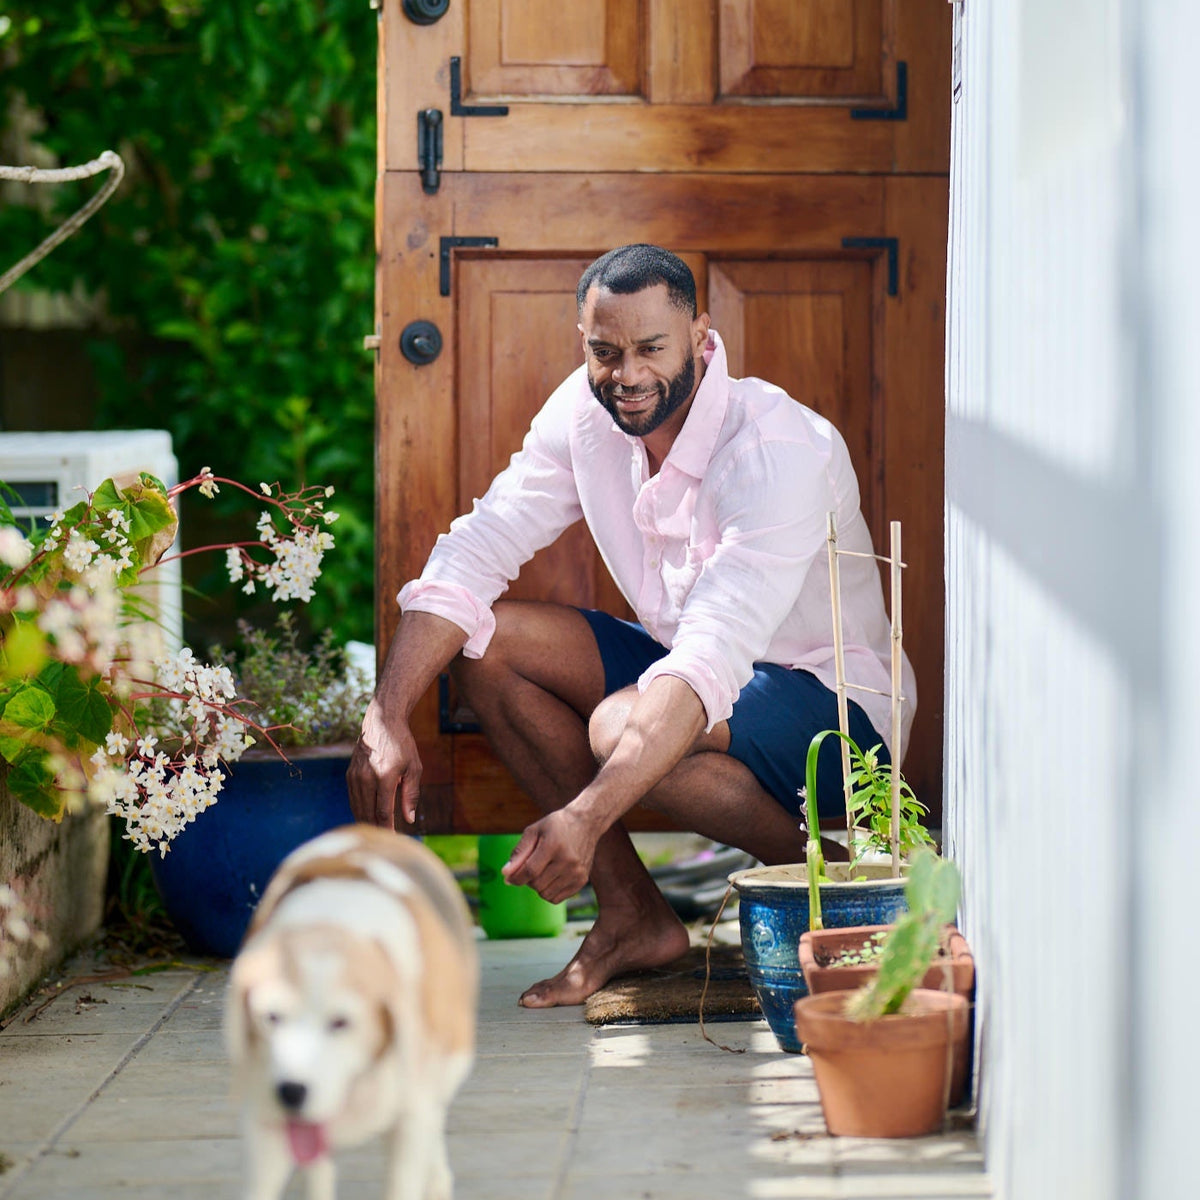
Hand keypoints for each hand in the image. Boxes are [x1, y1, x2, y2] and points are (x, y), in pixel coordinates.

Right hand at [346, 699, 421, 828]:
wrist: (381, 722)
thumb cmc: (402, 745)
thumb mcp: (414, 768)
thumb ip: (411, 794)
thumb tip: (409, 819)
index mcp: (384, 776)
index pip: (383, 811)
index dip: (388, 828)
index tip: (393, 839)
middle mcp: (366, 778)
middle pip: (368, 813)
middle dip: (376, 828)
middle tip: (386, 840)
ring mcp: (355, 777)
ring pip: (358, 808)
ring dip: (367, 822)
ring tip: (377, 833)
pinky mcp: (349, 775)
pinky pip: (353, 799)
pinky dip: (360, 811)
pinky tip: (368, 818)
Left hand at [502, 807, 598, 904]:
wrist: (586, 823)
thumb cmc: (555, 826)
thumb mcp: (534, 831)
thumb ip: (519, 852)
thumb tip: (505, 875)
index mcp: (553, 845)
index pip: (529, 871)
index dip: (515, 878)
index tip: (509, 878)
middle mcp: (568, 861)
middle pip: (537, 884)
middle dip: (527, 879)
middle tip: (530, 867)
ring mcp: (577, 872)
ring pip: (545, 894)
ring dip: (538, 886)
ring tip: (542, 871)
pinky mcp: (582, 880)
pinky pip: (557, 898)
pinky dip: (549, 892)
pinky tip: (551, 877)